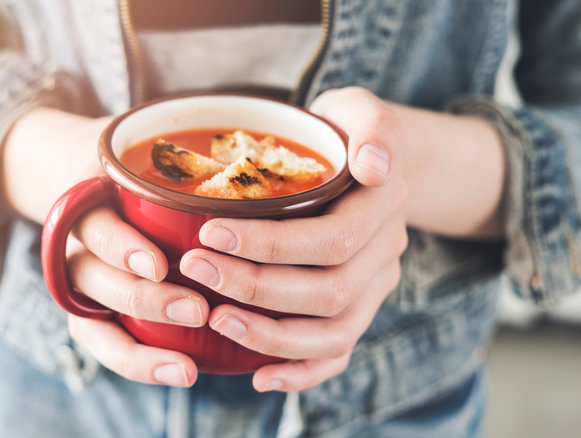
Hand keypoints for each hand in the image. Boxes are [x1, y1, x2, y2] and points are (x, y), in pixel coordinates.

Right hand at [1, 108, 208, 386]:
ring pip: (96, 324)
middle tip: (196, 311)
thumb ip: (186, 154)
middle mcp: (76, 247)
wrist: (86, 179)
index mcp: (87, 202)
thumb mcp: (146, 146)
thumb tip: (266, 153)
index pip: (96, 228)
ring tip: (187, 368)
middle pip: (96, 280)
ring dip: (141, 350)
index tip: (157, 266)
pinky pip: (106, 346)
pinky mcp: (92, 312)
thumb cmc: (131, 164)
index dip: (122, 249)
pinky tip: (182, 373)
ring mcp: (82, 283)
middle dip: (145, 301)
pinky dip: (139, 364)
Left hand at [179, 88, 408, 390]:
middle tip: (195, 268)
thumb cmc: (346, 133)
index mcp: (383, 206)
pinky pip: (339, 353)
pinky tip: (259, 375)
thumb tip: (373, 165)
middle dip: (256, 286)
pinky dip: (302, 371)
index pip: (332, 237)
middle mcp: (385, 253)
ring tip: (216, 321)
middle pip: (329, 290)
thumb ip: (374, 127)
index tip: (209, 231)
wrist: (370, 163)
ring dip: (272, 334)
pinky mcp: (359, 309)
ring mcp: (375, 287)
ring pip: (334, 331)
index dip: (270, 243)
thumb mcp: (360, 110)